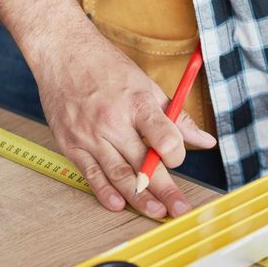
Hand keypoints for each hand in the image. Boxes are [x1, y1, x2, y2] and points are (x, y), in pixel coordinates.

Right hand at [33, 23, 215, 218]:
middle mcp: (112, 121)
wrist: (62, 53)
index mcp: (137, 103)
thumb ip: (177, 117)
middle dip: (164, 190)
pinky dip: (104, 192)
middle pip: (143, 163)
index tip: (177, 158)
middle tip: (179, 209)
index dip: (176, 154)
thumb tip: (205, 141)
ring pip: (118, 174)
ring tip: (156, 212)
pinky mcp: (71, 144)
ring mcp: (89, 135)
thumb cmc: (106, 68)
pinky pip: (91, 174)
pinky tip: (118, 204)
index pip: (164, 138)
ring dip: (138, 198)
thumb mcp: (147, 86)